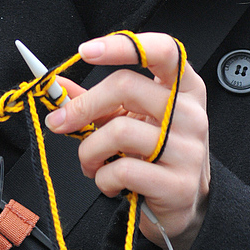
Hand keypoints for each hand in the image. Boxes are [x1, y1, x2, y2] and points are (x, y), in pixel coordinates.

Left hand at [45, 32, 209, 249]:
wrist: (183, 203)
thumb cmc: (154, 153)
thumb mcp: (132, 118)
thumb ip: (98, 101)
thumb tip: (58, 87)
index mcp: (184, 87)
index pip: (163, 50)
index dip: (124, 45)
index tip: (86, 51)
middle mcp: (191, 113)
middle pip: (126, 85)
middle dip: (83, 106)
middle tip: (61, 122)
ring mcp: (188, 149)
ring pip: (119, 130)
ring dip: (89, 149)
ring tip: (90, 161)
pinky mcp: (178, 183)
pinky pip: (123, 170)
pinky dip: (103, 178)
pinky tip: (109, 182)